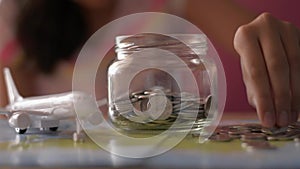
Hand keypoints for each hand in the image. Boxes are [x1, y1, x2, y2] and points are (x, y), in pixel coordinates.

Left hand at [234, 12, 299, 127]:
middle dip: (281, 98)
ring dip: (295, 94)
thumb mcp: (246, 71)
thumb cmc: (251, 56)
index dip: (263, 98)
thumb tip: (268, 114)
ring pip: (295, 63)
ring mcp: (286, 27)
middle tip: (282, 120)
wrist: (259, 33)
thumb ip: (254, 88)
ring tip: (292, 115)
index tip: (267, 119)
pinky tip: (298, 101)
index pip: (256, 71)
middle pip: (277, 67)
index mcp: (245, 36)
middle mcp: (266, 27)